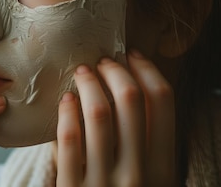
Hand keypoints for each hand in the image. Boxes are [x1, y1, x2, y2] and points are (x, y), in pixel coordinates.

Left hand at [56, 49, 175, 185]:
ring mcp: (105, 183)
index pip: (163, 103)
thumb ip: (143, 144)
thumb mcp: (146, 177)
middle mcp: (140, 175)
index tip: (132, 55)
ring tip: (82, 73)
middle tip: (103, 60)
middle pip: (131, 101)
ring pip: (98, 114)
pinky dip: (67, 113)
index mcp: (164, 169)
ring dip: (88, 84)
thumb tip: (129, 87)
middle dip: (115, 70)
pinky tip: (65, 100)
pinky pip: (68, 141)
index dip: (147, 70)